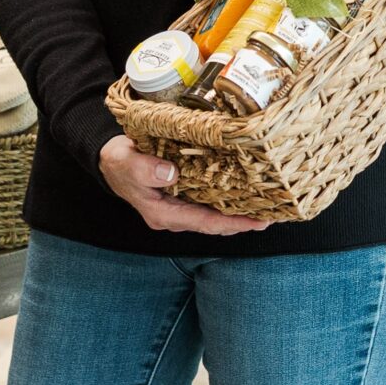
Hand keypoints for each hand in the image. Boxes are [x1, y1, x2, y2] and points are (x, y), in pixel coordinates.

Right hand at [100, 135, 270, 235]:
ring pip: (215, 215)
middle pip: (216, 224)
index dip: (232, 224)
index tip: (258, 222)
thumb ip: (144, 169)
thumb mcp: (125, 162)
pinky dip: (229, 200)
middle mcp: (175, 215)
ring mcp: (180, 207)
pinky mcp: (184, 196)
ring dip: (240, 212)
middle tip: (273, 215)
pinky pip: (211, 203)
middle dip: (244, 222)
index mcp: (164, 214)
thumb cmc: (119, 162)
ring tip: (268, 207)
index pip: (205, 223)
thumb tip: (171, 173)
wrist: (112, 160)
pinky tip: (247, 193)